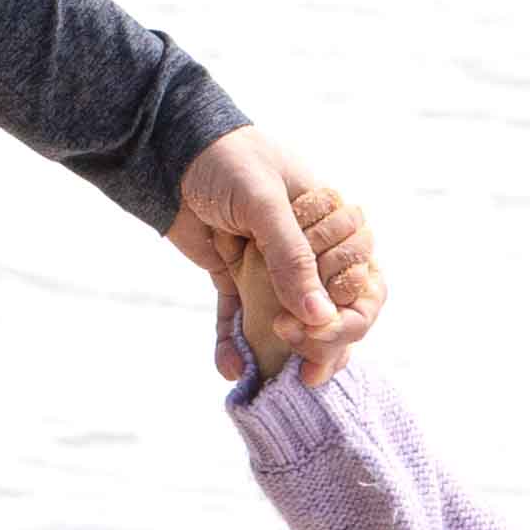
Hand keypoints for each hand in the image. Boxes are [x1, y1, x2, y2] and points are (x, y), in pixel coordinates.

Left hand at [168, 128, 381, 387]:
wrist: (168, 150)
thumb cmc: (227, 160)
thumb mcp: (264, 203)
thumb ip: (291, 257)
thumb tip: (318, 316)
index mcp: (330, 224)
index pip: (361, 278)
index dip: (351, 310)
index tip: (321, 327)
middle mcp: (305, 249)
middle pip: (329, 307)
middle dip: (319, 342)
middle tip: (301, 365)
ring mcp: (268, 265)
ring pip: (286, 319)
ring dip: (280, 352)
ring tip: (272, 379)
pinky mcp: (232, 276)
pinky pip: (237, 316)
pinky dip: (232, 342)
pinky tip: (230, 368)